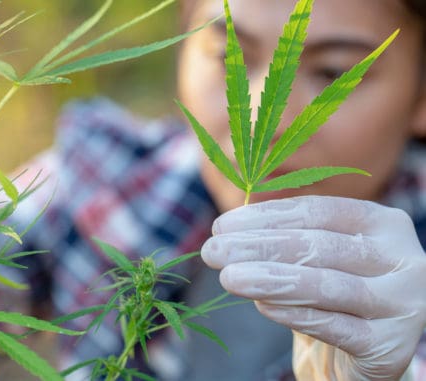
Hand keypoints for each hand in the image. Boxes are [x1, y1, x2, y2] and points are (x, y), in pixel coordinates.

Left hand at [201, 196, 425, 380]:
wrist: (358, 356)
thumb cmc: (328, 297)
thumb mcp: (312, 258)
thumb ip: (283, 237)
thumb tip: (227, 229)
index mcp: (383, 223)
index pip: (317, 211)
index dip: (266, 217)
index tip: (221, 225)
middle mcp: (402, 259)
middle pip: (319, 246)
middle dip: (259, 247)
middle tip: (213, 251)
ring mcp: (403, 303)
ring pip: (327, 285)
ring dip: (270, 279)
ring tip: (228, 277)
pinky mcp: (391, 346)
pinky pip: (334, 327)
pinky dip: (294, 314)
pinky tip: (261, 306)